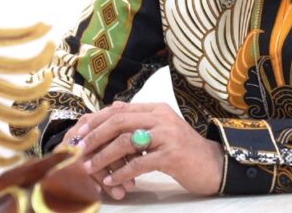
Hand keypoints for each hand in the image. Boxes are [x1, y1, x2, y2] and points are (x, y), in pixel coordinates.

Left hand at [62, 101, 223, 198]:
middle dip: (94, 136)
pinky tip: (111, 181)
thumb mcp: (161, 130)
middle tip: (78, 150)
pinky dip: (122, 173)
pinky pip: (139, 163)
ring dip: (103, 156)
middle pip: (119, 121)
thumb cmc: (183, 150)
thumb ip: (138, 121)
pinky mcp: (171, 155)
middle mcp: (161, 118)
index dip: (96, 120)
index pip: (118, 109)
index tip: (78, 133)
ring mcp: (167, 135)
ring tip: (89, 168)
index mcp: (156, 109)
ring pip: (126, 141)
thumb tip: (111, 110)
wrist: (213, 164)